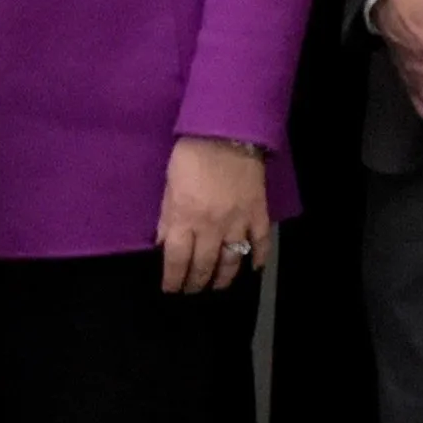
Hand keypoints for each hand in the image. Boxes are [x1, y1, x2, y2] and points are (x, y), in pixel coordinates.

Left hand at [158, 138, 271, 296]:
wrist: (228, 132)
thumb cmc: (191, 155)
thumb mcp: (169, 185)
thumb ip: (166, 216)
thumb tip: (161, 243)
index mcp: (184, 217)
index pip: (176, 260)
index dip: (172, 279)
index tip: (170, 288)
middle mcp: (211, 226)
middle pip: (203, 265)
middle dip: (195, 283)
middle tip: (191, 290)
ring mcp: (237, 222)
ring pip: (231, 261)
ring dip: (223, 278)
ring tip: (217, 286)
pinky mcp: (258, 214)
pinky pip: (260, 243)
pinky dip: (258, 259)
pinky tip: (253, 268)